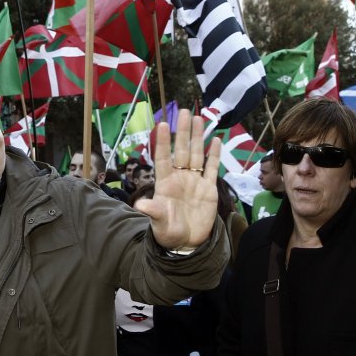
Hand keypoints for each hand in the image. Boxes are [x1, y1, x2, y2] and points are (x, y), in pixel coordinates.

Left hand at [134, 109, 221, 249]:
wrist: (187, 243)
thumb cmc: (168, 232)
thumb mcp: (158, 223)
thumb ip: (153, 212)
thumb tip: (140, 206)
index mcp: (165, 183)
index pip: (163, 158)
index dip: (162, 142)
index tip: (161, 125)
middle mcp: (179, 178)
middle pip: (182, 150)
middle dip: (182, 132)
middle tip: (184, 111)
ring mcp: (194, 181)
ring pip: (197, 155)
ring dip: (198, 137)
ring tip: (198, 118)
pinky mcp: (208, 189)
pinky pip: (211, 168)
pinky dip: (214, 155)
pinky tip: (215, 140)